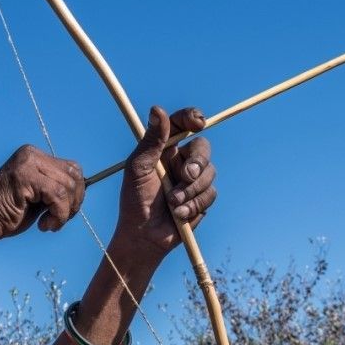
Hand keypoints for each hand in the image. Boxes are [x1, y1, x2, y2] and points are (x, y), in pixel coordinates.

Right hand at [0, 145, 85, 242]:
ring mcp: (27, 163)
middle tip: (59, 220)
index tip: (65, 213)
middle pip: (74, 175)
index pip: (72, 168)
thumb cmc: (5, 214)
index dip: (76, 193)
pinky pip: (57, 196)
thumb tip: (82, 191)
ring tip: (49, 225)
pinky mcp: (25, 176)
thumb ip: (56, 189)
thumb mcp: (37, 197)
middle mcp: (31, 154)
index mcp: (33, 155)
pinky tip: (44, 226)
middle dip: (74, 202)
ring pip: (67, 186)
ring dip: (64, 212)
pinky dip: (58, 215)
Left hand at [113, 106, 216, 255]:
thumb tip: (157, 109)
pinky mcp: (201, 199)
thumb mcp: (138, 167)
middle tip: (186, 174)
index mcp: (164, 149)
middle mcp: (181, 161)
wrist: (143, 235)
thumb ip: (151, 140)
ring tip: (172, 203)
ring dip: (190, 190)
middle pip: (203, 148)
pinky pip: (210, 194)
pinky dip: (194, 204)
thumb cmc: (134, 200)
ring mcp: (193, 180)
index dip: (193, 118)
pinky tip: (178, 214)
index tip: (198, 123)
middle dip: (198, 161)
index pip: (182, 124)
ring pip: (209, 173)